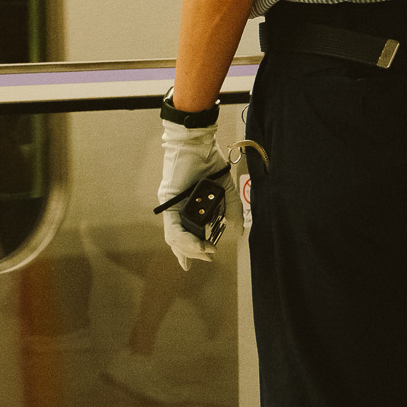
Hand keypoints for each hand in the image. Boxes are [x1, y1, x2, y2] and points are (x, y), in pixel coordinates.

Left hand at [158, 119, 239, 268]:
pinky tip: (199, 244)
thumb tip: (238, 231)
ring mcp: (170, 205)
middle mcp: (175, 208)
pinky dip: (186, 239)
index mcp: (187, 207)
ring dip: (191, 249)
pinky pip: (173, 228)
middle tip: (208, 256)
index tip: (194, 264)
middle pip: (178, 240)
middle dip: (193, 253)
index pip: (184, 234)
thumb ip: (231, 211)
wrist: (201, 143)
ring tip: (206, 251)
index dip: (188, 252)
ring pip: (174, 238)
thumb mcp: (226, 191)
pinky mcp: (169, 200)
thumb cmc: (210, 162)